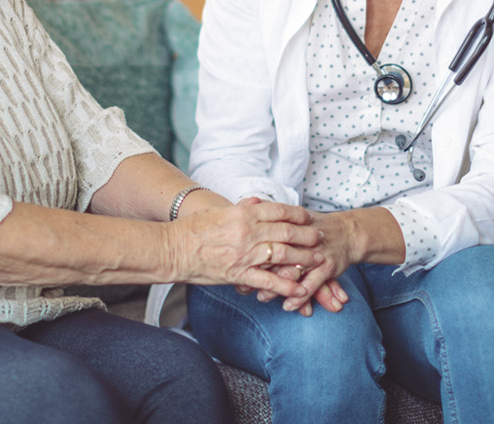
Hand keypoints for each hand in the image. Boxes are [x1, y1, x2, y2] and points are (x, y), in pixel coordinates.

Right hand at [170, 198, 323, 299]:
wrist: (172, 249)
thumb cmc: (192, 230)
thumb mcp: (219, 212)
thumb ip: (241, 209)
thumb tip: (257, 202)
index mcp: (243, 213)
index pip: (278, 211)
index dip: (298, 215)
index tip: (309, 218)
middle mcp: (247, 232)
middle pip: (286, 232)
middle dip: (307, 236)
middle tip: (321, 238)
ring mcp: (244, 254)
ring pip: (282, 255)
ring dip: (303, 258)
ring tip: (318, 261)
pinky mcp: (238, 274)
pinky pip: (267, 282)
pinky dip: (285, 286)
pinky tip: (299, 290)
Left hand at [233, 200, 352, 315]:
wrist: (348, 233)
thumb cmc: (315, 225)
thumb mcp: (292, 215)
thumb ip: (271, 210)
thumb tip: (248, 201)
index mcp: (291, 223)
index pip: (267, 234)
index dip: (250, 249)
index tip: (235, 262)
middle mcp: (302, 237)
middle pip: (277, 254)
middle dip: (259, 271)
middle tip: (243, 286)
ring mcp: (316, 251)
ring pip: (293, 272)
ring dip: (277, 288)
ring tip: (262, 298)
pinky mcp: (329, 265)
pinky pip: (312, 284)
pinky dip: (299, 297)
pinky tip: (288, 306)